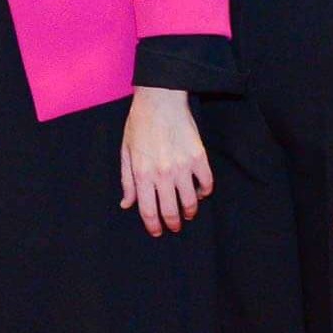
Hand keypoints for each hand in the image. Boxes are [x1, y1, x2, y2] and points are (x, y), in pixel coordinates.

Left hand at [118, 85, 210, 237]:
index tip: (157, 231)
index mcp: (142, 173)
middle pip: (170, 210)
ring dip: (189, 212)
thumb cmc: (139, 124)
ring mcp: (183, 166)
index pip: (148, 210)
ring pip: (190, 201)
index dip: (153, 225)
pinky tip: (199, 193)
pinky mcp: (199, 157)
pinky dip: (204, 192)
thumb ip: (127, 180)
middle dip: (172, 224)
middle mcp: (163, 173)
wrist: (160, 101)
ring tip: (187, 214)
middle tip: (174, 227)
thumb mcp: (126, 152)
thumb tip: (127, 204)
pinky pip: (206, 183)